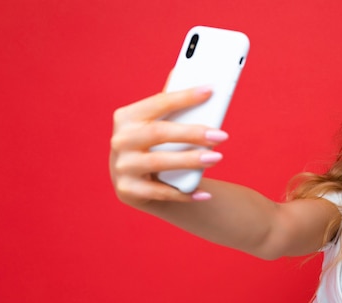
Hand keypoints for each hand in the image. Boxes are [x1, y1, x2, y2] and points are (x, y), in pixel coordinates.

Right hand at [109, 86, 227, 206]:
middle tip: (221, 136)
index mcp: (127, 117)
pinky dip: (185, 193)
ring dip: (190, 160)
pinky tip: (204, 193)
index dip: (185, 96)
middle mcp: (120, 140)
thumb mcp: (156, 123)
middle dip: (193, 133)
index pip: (158, 102)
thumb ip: (169, 102)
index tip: (210, 90)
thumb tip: (186, 70)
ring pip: (160, 162)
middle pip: (160, 133)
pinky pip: (161, 193)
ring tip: (216, 158)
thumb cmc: (154, 146)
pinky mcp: (128, 191)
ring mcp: (122, 167)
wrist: (136, 184)